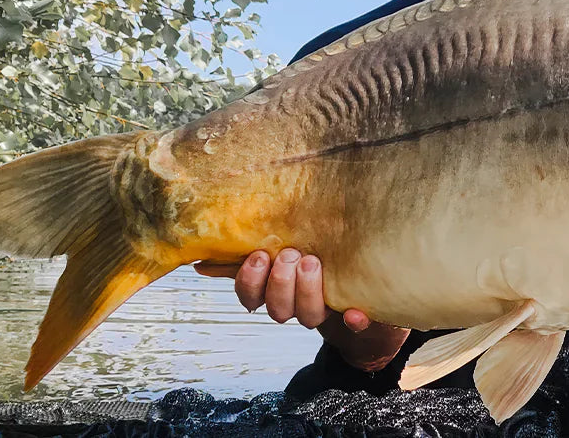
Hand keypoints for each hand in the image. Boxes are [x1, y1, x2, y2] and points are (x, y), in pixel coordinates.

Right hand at [193, 249, 410, 371]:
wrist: (367, 284)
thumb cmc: (315, 255)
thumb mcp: (284, 243)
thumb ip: (250, 248)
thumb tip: (200, 261)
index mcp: (275, 290)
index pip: (250, 297)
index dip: (250, 282)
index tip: (259, 256)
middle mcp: (296, 306)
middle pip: (278, 310)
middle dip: (280, 283)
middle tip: (291, 254)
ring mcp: (326, 313)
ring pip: (308, 317)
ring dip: (307, 291)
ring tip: (312, 262)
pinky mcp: (358, 317)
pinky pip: (356, 326)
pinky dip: (354, 320)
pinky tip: (354, 313)